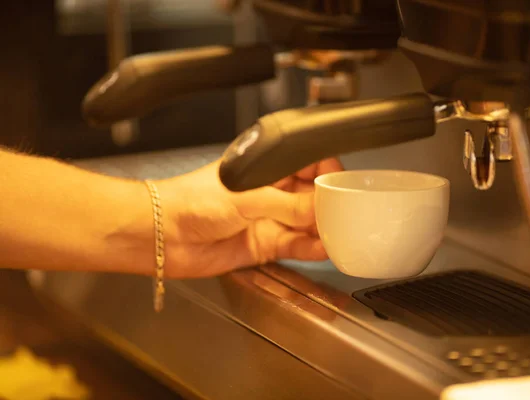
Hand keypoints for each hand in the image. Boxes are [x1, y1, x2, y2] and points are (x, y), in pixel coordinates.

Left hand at [156, 158, 343, 277]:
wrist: (163, 235)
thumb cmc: (190, 201)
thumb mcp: (246, 196)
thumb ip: (286, 204)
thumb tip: (319, 208)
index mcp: (265, 167)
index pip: (307, 162)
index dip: (327, 171)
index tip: (341, 183)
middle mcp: (269, 192)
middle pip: (311, 195)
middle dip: (329, 202)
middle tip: (346, 211)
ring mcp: (268, 219)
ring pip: (306, 223)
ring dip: (323, 228)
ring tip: (341, 232)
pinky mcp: (264, 245)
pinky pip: (296, 246)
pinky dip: (312, 248)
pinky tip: (324, 248)